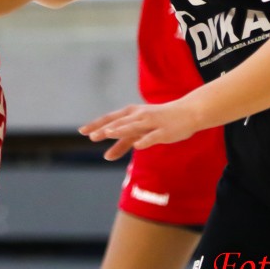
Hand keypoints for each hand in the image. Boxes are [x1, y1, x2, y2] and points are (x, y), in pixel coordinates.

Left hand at [79, 100, 199, 160]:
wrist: (187, 113)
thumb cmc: (159, 122)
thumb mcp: (139, 131)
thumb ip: (123, 143)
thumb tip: (107, 155)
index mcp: (132, 113)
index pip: (110, 118)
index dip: (96, 124)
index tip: (81, 131)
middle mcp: (139, 116)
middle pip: (119, 122)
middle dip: (105, 129)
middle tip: (90, 136)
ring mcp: (152, 123)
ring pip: (134, 126)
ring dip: (121, 129)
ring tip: (108, 134)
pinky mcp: (164, 131)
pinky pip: (153, 136)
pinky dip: (145, 140)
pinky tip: (137, 146)